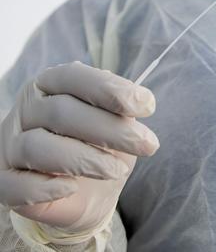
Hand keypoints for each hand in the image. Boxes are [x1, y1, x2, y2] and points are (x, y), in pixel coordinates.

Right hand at [0, 62, 158, 234]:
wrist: (86, 191)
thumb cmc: (101, 144)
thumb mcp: (117, 122)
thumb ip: (121, 109)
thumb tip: (136, 100)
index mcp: (51, 83)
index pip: (73, 77)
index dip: (110, 89)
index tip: (147, 107)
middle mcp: (27, 109)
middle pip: (61, 112)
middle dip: (111, 129)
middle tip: (149, 144)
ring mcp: (11, 144)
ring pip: (38, 146)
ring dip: (85, 159)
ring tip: (118, 170)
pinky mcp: (4, 180)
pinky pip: (15, 184)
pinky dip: (45, 187)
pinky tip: (71, 187)